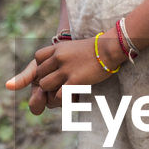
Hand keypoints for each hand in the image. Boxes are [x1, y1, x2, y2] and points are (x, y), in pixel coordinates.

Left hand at [6, 35, 121, 114]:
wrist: (110, 50)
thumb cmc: (95, 51)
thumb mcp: (73, 48)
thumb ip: (60, 56)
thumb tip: (51, 68)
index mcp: (57, 48)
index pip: (37, 58)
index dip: (43, 67)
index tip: (54, 70)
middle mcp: (58, 57)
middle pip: (39, 74)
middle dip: (47, 82)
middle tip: (61, 85)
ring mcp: (65, 69)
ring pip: (45, 86)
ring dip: (52, 92)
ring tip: (66, 91)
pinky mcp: (74, 81)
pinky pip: (58, 96)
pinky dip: (63, 100)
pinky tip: (73, 96)